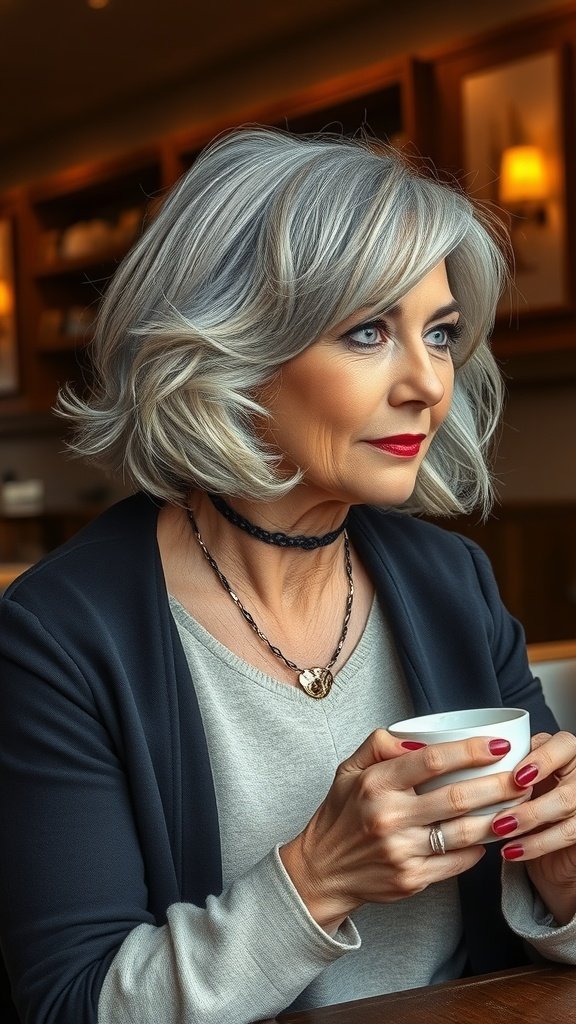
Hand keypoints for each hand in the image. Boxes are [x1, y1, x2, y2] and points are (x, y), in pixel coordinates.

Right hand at [279, 728, 522, 932]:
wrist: (322, 872)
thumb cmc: (340, 816)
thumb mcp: (347, 771)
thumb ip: (378, 745)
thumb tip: (418, 738)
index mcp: (375, 785)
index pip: (431, 760)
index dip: (469, 750)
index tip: (497, 745)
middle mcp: (389, 818)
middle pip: (457, 798)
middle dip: (498, 785)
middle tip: (522, 775)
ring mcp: (402, 852)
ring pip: (464, 833)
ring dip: (497, 818)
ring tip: (518, 805)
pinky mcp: (411, 880)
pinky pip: (457, 862)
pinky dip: (478, 849)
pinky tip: (490, 836)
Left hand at [490, 731, 575, 924]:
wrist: (545, 845)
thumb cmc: (516, 800)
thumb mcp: (503, 775)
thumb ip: (484, 759)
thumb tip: (418, 745)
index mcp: (562, 752)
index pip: (564, 744)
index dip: (543, 758)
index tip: (516, 775)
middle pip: (569, 781)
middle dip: (532, 798)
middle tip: (501, 811)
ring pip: (567, 807)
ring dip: (529, 821)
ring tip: (498, 830)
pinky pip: (569, 835)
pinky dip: (536, 845)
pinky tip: (510, 851)